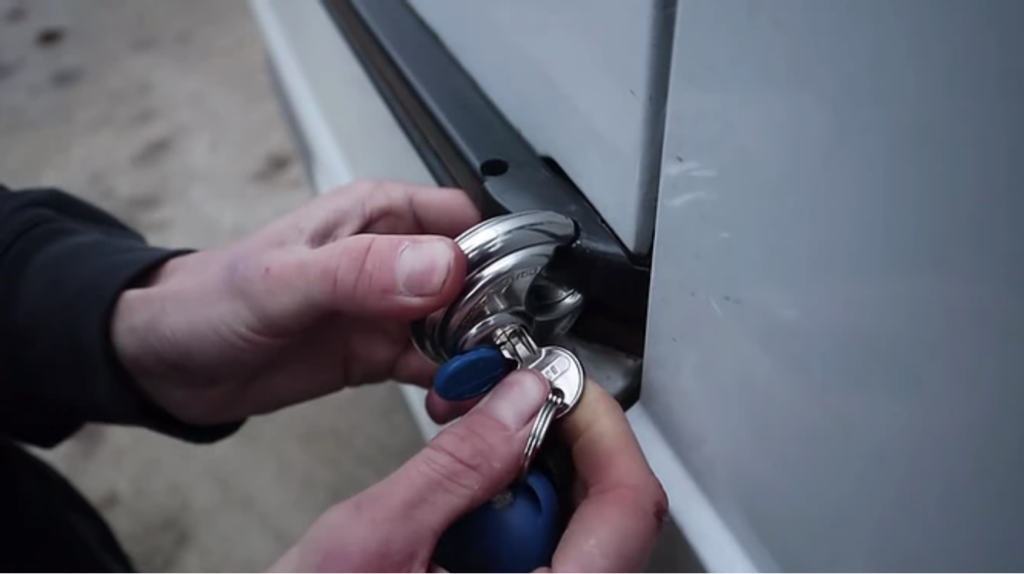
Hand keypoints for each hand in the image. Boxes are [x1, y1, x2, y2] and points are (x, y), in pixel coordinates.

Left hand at [112, 180, 478, 423]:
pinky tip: (457, 398)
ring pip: (463, 323)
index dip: (497, 255)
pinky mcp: (379, 352)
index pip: (466, 221)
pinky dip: (453, 382)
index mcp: (378, 215)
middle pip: (476, 276)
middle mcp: (393, 258)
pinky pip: (436, 364)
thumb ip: (361, 270)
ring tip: (488, 381)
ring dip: (480, 351)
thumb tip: (441, 267)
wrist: (166, 361)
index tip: (513, 297)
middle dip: (499, 311)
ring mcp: (389, 308)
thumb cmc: (210, 300)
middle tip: (508, 350)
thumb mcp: (285, 279)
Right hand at [272, 372, 667, 571]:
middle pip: (613, 515)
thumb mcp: (373, 541)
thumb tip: (521, 399)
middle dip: (559, 447)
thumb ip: (458, 465)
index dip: (602, 429)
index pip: (628, 507)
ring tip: (471, 462)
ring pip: (586, 533)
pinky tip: (470, 505)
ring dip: (535, 480)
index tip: (564, 389)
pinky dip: (519, 515)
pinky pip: (553, 554)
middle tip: (506, 409)